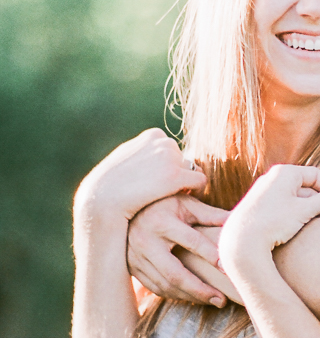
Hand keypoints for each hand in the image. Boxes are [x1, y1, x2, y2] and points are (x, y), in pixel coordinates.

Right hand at [75, 128, 204, 223]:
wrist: (102, 199)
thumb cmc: (109, 185)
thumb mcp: (124, 160)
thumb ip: (142, 153)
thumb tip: (156, 152)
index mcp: (152, 136)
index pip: (171, 150)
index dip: (168, 167)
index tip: (159, 183)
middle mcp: (164, 142)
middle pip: (183, 160)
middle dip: (177, 175)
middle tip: (166, 193)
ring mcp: (171, 157)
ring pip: (191, 171)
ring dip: (185, 184)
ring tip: (171, 199)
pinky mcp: (176, 175)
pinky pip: (200, 182)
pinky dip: (197, 192)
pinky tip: (183, 202)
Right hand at [128, 194, 229, 306]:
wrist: (127, 208)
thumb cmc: (165, 204)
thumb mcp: (186, 204)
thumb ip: (212, 215)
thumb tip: (239, 221)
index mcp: (161, 221)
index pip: (191, 242)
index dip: (212, 255)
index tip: (229, 268)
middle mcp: (145, 241)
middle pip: (175, 273)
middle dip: (200, 289)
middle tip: (221, 299)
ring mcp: (135, 257)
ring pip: (164, 285)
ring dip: (190, 296)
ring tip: (213, 300)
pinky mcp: (131, 268)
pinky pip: (155, 288)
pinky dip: (175, 295)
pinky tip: (193, 297)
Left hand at [218, 165, 319, 281]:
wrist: (240, 242)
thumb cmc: (273, 223)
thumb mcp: (305, 211)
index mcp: (284, 172)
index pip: (316, 175)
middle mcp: (272, 177)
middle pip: (306, 186)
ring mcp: (264, 192)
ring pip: (295, 198)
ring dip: (308, 210)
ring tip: (316, 226)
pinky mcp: (259, 206)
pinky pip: (283, 206)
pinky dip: (294, 215)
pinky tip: (298, 230)